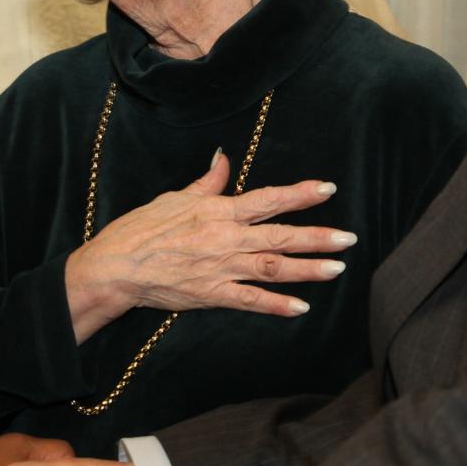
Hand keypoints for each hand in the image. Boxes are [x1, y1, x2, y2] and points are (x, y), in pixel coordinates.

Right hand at [63, 151, 351, 340]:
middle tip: (349, 238)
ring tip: (337, 268)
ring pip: (273, 268)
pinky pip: (250, 300)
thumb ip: (208, 182)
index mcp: (219, 211)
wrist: (117, 266)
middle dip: (317, 236)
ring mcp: (221, 268)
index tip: (328, 188)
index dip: (300, 193)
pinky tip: (301, 307)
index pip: (268, 199)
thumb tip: (225, 158)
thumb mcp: (176, 197)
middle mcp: (226, 238)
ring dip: (308, 269)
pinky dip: (276, 305)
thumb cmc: (142, 228)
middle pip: (281, 236)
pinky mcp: (212, 294)